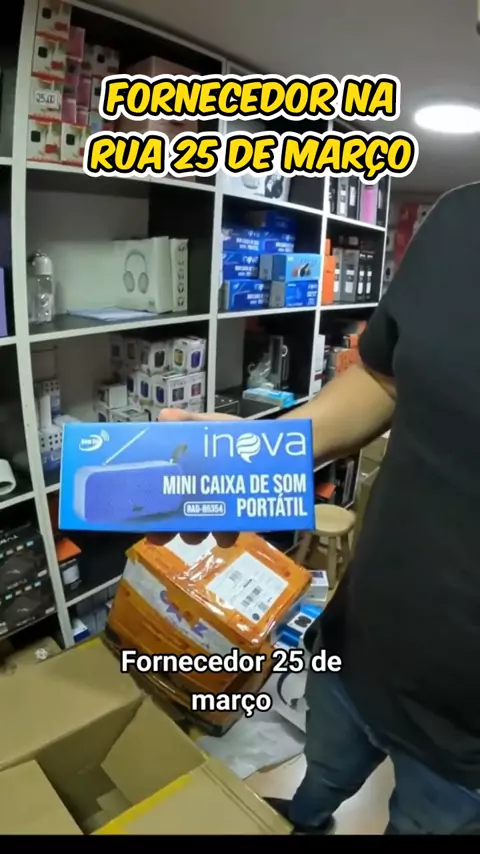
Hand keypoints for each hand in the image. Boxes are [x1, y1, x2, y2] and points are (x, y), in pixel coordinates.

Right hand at [150, 408, 240, 547]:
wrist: (280, 450)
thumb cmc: (241, 437)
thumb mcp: (215, 427)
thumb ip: (191, 422)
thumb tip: (164, 415)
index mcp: (188, 473)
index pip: (163, 490)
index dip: (151, 504)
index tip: (140, 516)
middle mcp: (199, 492)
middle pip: (176, 515)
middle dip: (168, 527)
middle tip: (162, 535)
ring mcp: (219, 507)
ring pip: (200, 527)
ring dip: (195, 534)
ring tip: (198, 534)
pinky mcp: (240, 516)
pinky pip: (228, 532)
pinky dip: (225, 536)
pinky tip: (226, 535)